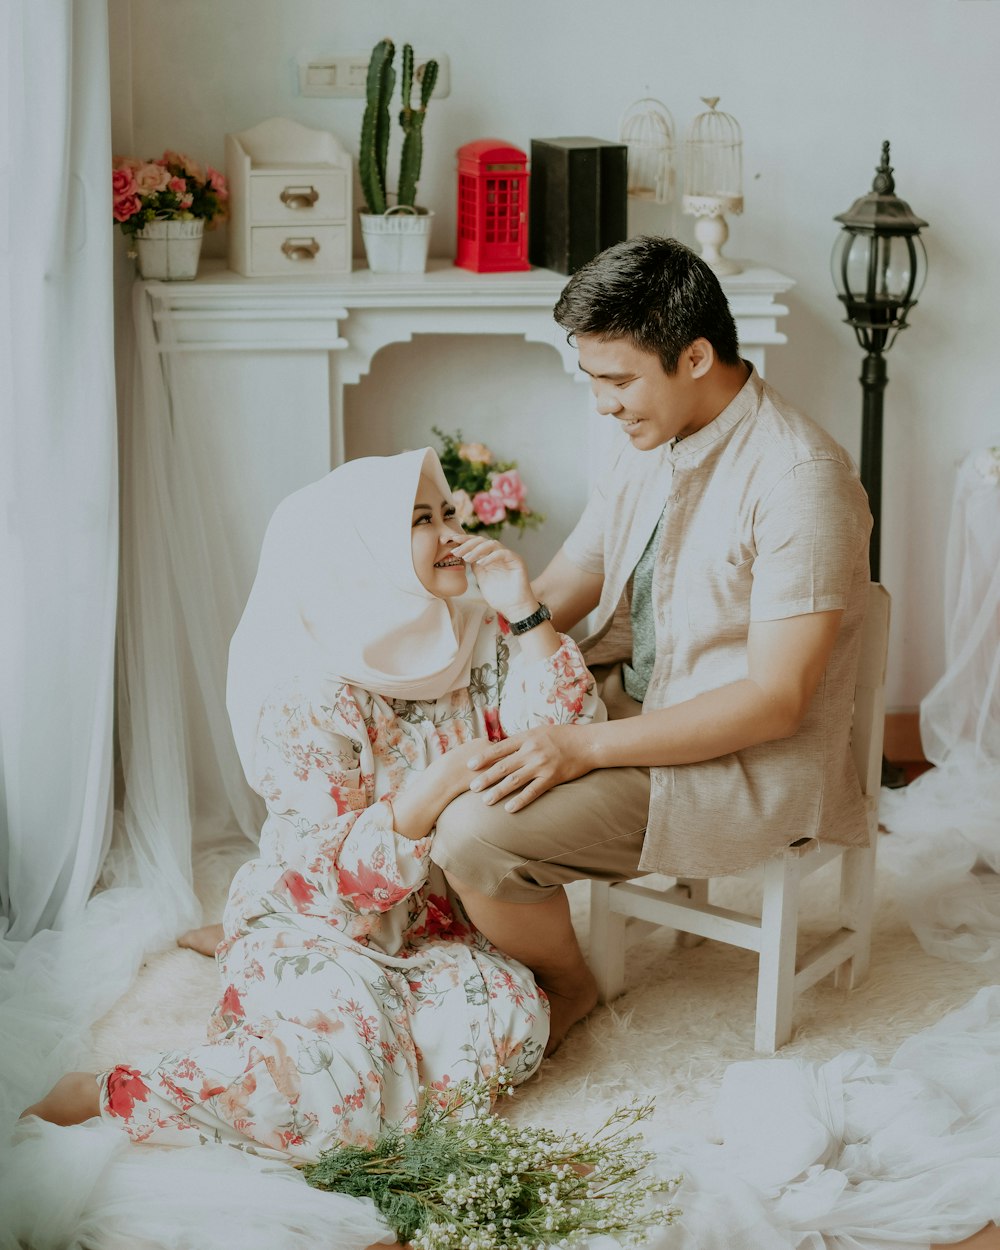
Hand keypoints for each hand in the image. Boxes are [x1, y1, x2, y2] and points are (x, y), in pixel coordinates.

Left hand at [451, 536, 535, 621]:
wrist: (513, 608)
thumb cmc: (499, 596)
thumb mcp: (482, 579)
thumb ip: (476, 567)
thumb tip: (465, 555)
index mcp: (490, 557)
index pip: (476, 544)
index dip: (463, 542)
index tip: (450, 542)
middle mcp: (499, 554)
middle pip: (482, 541)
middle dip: (467, 544)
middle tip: (455, 550)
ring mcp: (508, 556)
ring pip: (492, 544)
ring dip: (477, 549)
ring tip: (466, 558)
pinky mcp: (517, 560)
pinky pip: (503, 553)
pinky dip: (490, 557)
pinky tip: (480, 563)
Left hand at [465, 724, 593, 811]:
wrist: (588, 743)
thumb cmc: (563, 736)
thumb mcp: (539, 731)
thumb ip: (522, 740)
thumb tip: (501, 748)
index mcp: (526, 737)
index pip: (499, 748)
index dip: (483, 757)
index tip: (469, 765)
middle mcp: (531, 750)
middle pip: (503, 766)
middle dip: (485, 777)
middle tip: (471, 787)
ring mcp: (542, 765)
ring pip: (514, 780)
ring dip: (498, 791)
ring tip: (485, 801)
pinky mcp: (552, 777)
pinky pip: (533, 791)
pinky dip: (520, 800)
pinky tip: (509, 809)